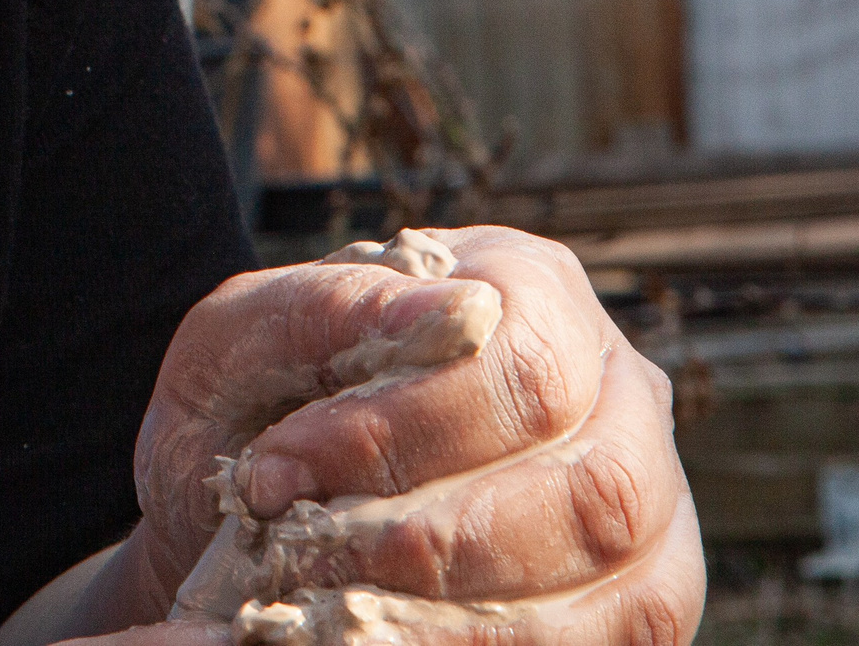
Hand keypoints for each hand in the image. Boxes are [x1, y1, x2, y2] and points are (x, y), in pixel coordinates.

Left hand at [127, 226, 701, 643]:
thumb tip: (451, 316)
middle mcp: (618, 388)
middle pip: (594, 489)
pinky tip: (383, 633)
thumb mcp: (247, 333)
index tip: (280, 470)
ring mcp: (651, 502)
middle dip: (430, 541)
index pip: (527, 366)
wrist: (246, 493)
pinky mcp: (639, 600)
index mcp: (530, 287)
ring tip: (333, 601)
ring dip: (454, 610)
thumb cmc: (258, 395)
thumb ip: (331, 309)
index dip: (403, 433)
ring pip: (617, 584)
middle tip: (306, 554)